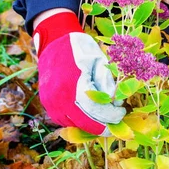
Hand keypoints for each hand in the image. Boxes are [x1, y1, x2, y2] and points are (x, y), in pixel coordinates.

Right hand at [34, 11, 125, 135]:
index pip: (94, 109)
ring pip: (74, 125)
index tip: (121, 112)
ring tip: (104, 116)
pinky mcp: (47, 104)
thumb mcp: (98, 61)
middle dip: (103, 125)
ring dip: (91, 125)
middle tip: (115, 121)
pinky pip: (65, 121)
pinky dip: (79, 121)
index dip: (110, 115)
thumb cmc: (80, 49)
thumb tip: (115, 103)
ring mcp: (50, 102)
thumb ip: (107, 83)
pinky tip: (89, 114)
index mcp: (72, 83)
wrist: (53, 43)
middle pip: (84, 122)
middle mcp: (58, 96)